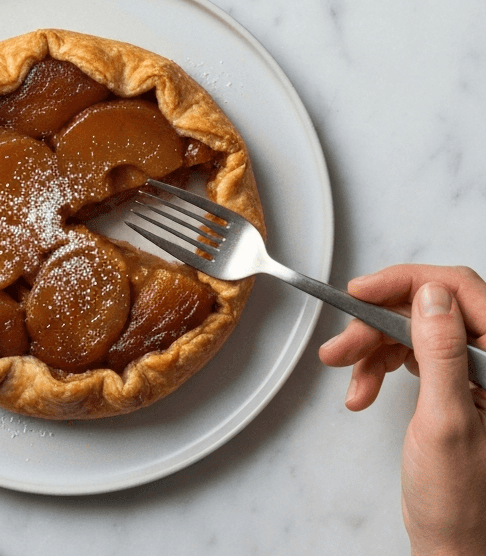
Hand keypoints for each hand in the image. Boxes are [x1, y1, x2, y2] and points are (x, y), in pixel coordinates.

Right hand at [319, 265, 485, 555]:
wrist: (453, 545)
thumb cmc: (460, 499)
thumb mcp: (446, 421)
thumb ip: (441, 353)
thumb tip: (431, 294)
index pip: (460, 291)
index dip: (408, 283)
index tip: (363, 291)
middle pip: (428, 309)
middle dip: (379, 324)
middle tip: (343, 346)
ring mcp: (469, 371)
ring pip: (412, 329)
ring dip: (372, 348)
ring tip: (346, 375)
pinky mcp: (449, 383)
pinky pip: (408, 353)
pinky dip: (378, 366)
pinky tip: (362, 390)